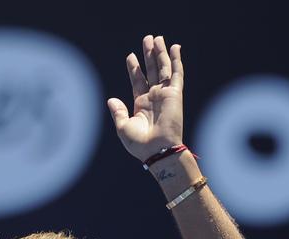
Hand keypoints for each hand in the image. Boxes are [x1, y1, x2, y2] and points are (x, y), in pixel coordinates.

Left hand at [107, 35, 184, 160]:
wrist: (157, 150)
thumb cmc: (140, 144)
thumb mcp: (123, 127)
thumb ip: (118, 112)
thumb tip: (111, 99)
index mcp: (141, 105)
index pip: (138, 81)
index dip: (134, 68)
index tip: (131, 56)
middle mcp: (154, 98)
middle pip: (151, 71)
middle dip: (148, 55)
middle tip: (147, 39)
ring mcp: (165, 95)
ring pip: (163, 68)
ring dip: (160, 53)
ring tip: (156, 38)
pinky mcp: (175, 94)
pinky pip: (177, 74)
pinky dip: (176, 60)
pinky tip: (174, 48)